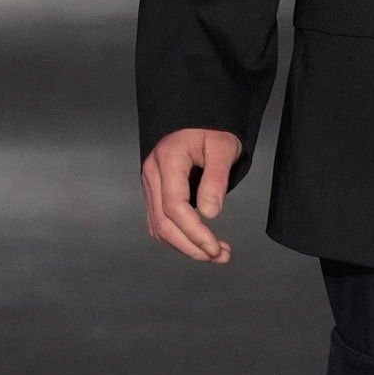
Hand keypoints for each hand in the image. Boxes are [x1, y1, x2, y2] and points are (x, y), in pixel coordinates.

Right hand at [142, 128, 242, 262]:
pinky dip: (178, 237)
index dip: (194, 232)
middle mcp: (152, 174)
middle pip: (163, 223)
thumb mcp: (223, 148)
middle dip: (191, 246)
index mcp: (168, 159)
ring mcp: (150, 184)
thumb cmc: (212, 129)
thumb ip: (216, 180)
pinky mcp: (155, 192)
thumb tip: (210, 214)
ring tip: (216, 254)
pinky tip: (200, 243)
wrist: (198, 117)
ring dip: (186, 246)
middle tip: (220, 256)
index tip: (215, 248)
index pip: (174, 206)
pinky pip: (160, 222)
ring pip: (159, 227)